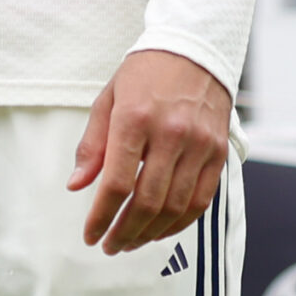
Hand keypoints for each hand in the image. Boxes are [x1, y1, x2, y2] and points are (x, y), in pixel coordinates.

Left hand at [68, 50, 232, 255]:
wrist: (194, 49)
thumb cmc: (144, 74)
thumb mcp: (108, 100)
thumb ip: (92, 145)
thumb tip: (77, 186)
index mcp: (134, 119)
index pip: (117, 183)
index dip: (101, 217)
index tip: (89, 235)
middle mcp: (170, 133)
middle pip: (147, 202)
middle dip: (124, 232)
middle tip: (109, 246)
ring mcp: (198, 144)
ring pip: (175, 207)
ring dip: (150, 233)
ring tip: (131, 242)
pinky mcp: (218, 152)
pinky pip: (200, 200)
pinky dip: (179, 223)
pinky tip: (160, 230)